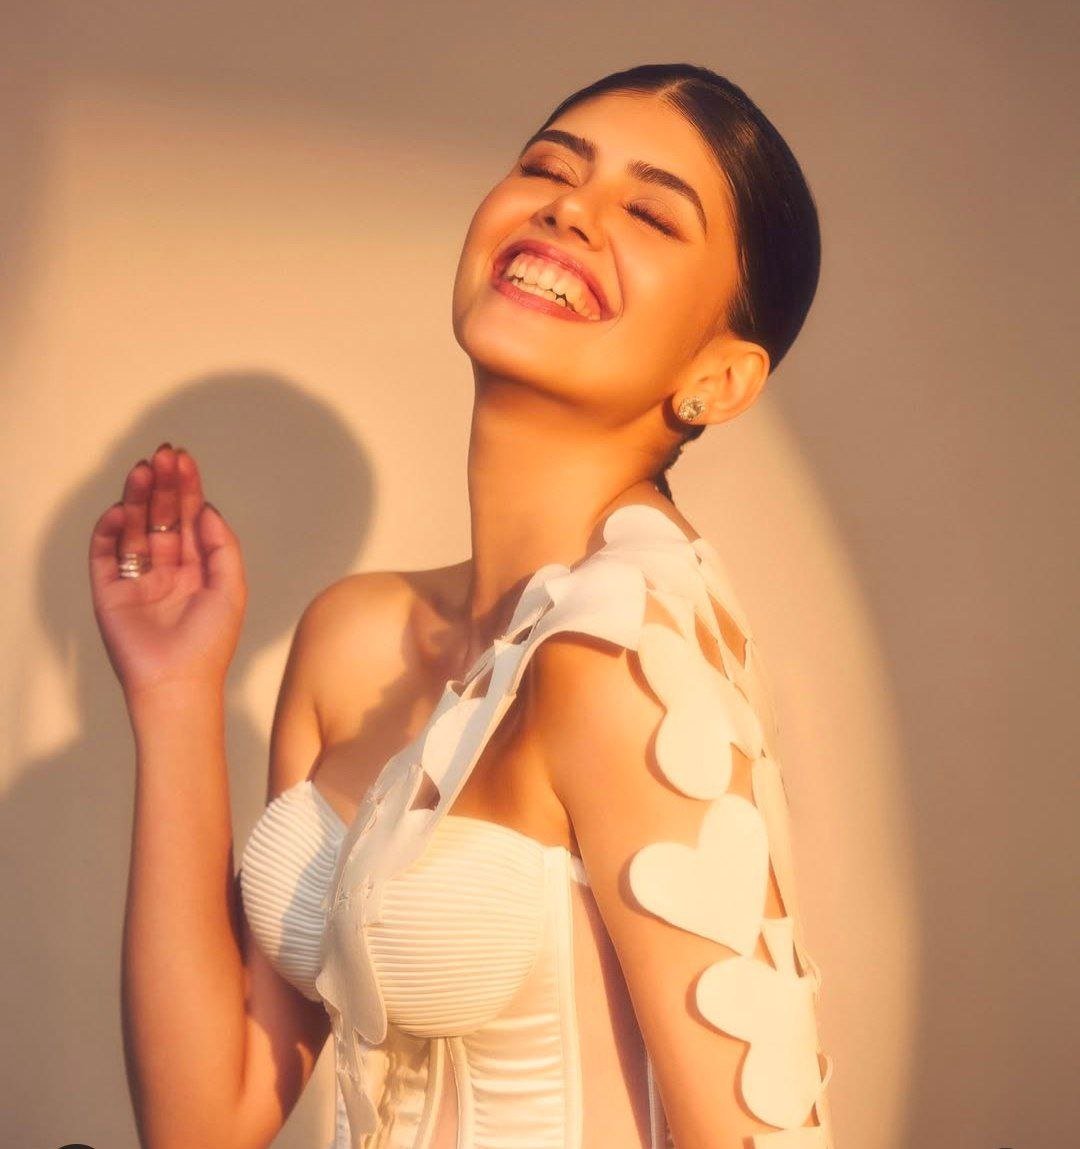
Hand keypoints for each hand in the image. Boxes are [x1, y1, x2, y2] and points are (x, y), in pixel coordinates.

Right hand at [88, 443, 246, 701]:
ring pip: (132, 528)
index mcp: (195, 566)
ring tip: (142, 471)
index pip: (187, 518)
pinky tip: (120, 509)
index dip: (186, 488)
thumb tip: (205, 508)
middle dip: (161, 485)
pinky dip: (109, 530)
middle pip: (159, 516)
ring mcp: (135, 578)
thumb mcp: (230, 587)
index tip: (183, 460)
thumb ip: (221, 545)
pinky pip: (104, 554)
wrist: (178, 682)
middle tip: (162, 455)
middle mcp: (165, 568)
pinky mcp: (109, 592)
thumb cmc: (211, 642)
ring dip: (136, 498)